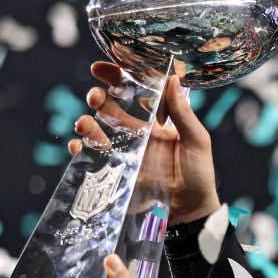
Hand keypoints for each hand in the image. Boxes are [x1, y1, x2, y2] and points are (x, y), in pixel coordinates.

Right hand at [69, 61, 221, 225]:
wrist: (191, 211)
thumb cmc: (199, 174)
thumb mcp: (196, 140)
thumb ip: (183, 112)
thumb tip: (172, 77)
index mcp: (155, 121)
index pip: (134, 91)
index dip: (117, 76)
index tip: (101, 66)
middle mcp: (136, 133)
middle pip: (109, 108)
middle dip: (97, 98)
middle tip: (95, 97)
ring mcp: (124, 152)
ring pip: (96, 130)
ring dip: (86, 122)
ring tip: (85, 124)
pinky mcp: (115, 172)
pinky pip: (91, 157)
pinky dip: (80, 148)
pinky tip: (78, 145)